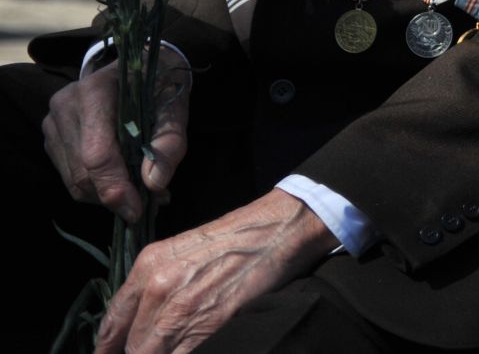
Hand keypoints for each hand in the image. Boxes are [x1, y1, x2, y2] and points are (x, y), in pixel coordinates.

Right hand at [44, 47, 191, 222]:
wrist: (138, 65)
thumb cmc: (160, 84)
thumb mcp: (176, 106)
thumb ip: (170, 143)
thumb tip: (154, 184)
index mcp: (95, 92)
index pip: (97, 154)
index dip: (115, 188)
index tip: (138, 211)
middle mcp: (66, 106)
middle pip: (83, 172)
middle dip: (116, 195)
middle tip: (149, 202)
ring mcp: (53, 122)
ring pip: (74, 181)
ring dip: (107, 195)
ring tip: (141, 191)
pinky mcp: (52, 137)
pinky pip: (70, 176)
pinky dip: (96, 187)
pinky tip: (122, 181)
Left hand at [92, 189, 338, 353]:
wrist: (276, 231)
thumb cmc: (235, 239)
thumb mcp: (181, 251)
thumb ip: (154, 285)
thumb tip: (140, 321)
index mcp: (147, 267)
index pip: (111, 323)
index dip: (108, 348)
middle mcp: (158, 288)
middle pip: (131, 346)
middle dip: (138, 353)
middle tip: (152, 349)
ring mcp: (183, 309)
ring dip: (160, 353)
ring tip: (174, 346)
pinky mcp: (210, 324)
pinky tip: (191, 347)